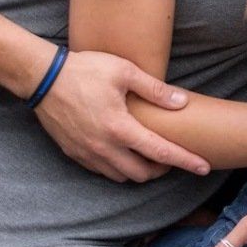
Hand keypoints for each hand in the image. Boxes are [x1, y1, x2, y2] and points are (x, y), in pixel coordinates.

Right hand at [34, 49, 207, 181]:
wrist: (42, 78)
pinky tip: (123, 152)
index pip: (161, 152)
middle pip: (141, 174)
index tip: (204, 168)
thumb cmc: (85, 70)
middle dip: (161, 170)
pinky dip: (117, 168)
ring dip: (138, 171)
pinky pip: (101, 171)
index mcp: (119, 128)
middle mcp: (103, 147)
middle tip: (172, 155)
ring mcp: (86, 153)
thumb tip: (182, 102)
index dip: (185, 161)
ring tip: (149, 155)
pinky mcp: (73, 153)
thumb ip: (155, 90)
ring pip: (120, 177)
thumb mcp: (124, 71)